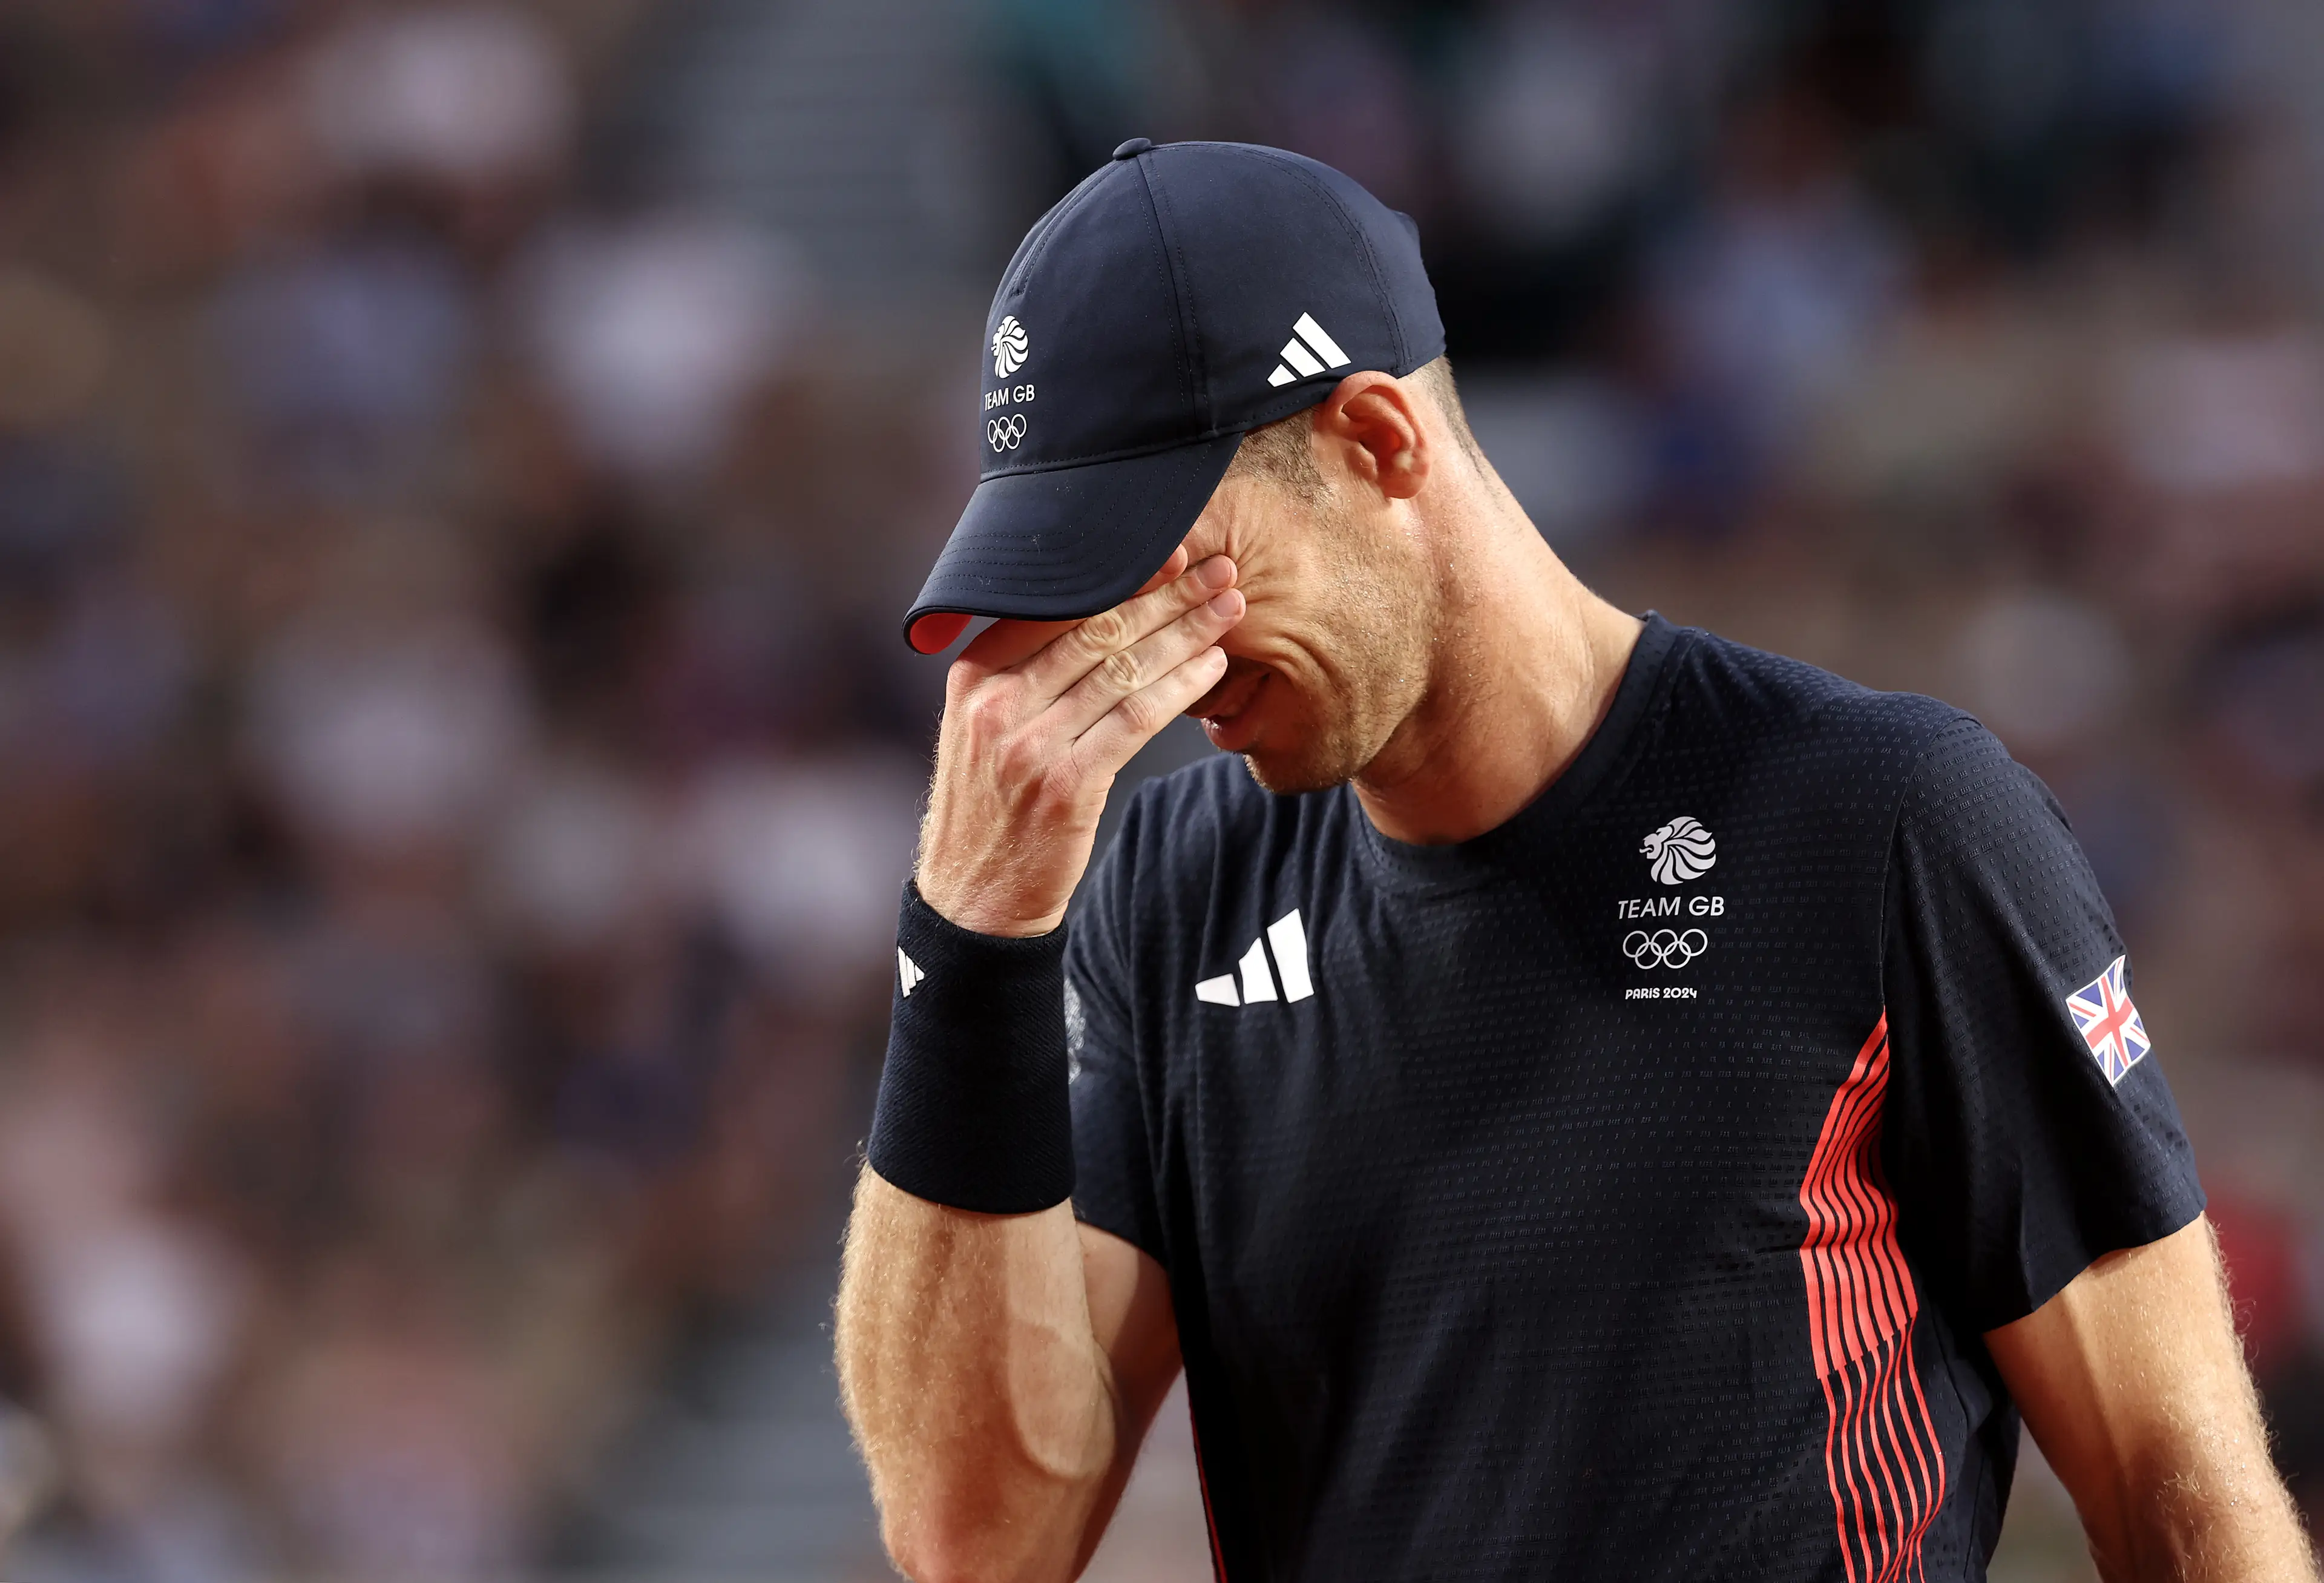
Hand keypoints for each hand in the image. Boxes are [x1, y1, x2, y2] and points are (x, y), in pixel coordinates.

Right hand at [916, 549, 1242, 936]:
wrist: (974, 900)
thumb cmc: (992, 809)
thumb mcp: (982, 730)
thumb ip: (1021, 674)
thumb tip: (1095, 615)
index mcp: (973, 674)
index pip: (1055, 605)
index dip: (1121, 574)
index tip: (1172, 552)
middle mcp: (996, 700)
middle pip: (1096, 627)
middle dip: (1167, 595)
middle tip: (1220, 570)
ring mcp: (1028, 742)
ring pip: (1122, 668)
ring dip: (1186, 633)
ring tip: (1230, 610)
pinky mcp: (1065, 783)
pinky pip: (1135, 719)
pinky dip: (1179, 687)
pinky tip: (1212, 668)